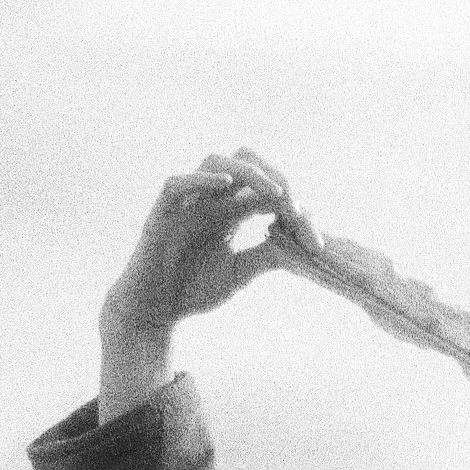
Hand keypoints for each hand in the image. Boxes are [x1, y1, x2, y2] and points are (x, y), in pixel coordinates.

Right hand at [105, 146, 318, 340]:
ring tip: (276, 193)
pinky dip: (201, 179)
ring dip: (250, 172)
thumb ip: (268, 254)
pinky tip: (225, 182)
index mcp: (230, 210)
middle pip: (246, 162)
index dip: (296, 210)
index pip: (268, 192)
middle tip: (297, 208)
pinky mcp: (162, 213)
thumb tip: (303, 245)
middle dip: (277, 177)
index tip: (315, 242)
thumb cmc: (193, 288)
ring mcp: (187, 202)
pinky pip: (177, 184)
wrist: (154, 309)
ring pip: (215, 160)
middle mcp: (210, 199)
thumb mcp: (241, 271)